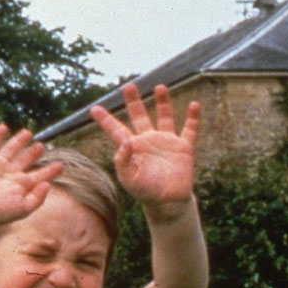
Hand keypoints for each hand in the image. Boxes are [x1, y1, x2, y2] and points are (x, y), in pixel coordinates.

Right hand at [0, 125, 62, 229]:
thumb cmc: (0, 213)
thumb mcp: (24, 208)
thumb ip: (39, 198)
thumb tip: (48, 184)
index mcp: (21, 185)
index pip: (39, 174)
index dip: (50, 170)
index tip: (60, 165)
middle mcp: (10, 173)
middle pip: (25, 159)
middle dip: (33, 153)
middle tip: (41, 146)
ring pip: (10, 149)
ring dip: (18, 141)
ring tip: (28, 133)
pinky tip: (4, 127)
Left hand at [91, 84, 198, 213]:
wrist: (167, 202)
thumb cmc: (145, 192)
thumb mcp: (129, 178)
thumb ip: (123, 161)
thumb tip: (124, 142)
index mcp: (132, 148)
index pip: (116, 130)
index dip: (105, 120)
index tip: (94, 108)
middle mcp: (148, 140)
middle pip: (139, 116)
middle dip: (134, 101)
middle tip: (128, 86)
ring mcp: (166, 142)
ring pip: (164, 117)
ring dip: (163, 102)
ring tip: (160, 87)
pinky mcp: (183, 147)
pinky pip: (190, 130)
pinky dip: (193, 118)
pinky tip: (194, 105)